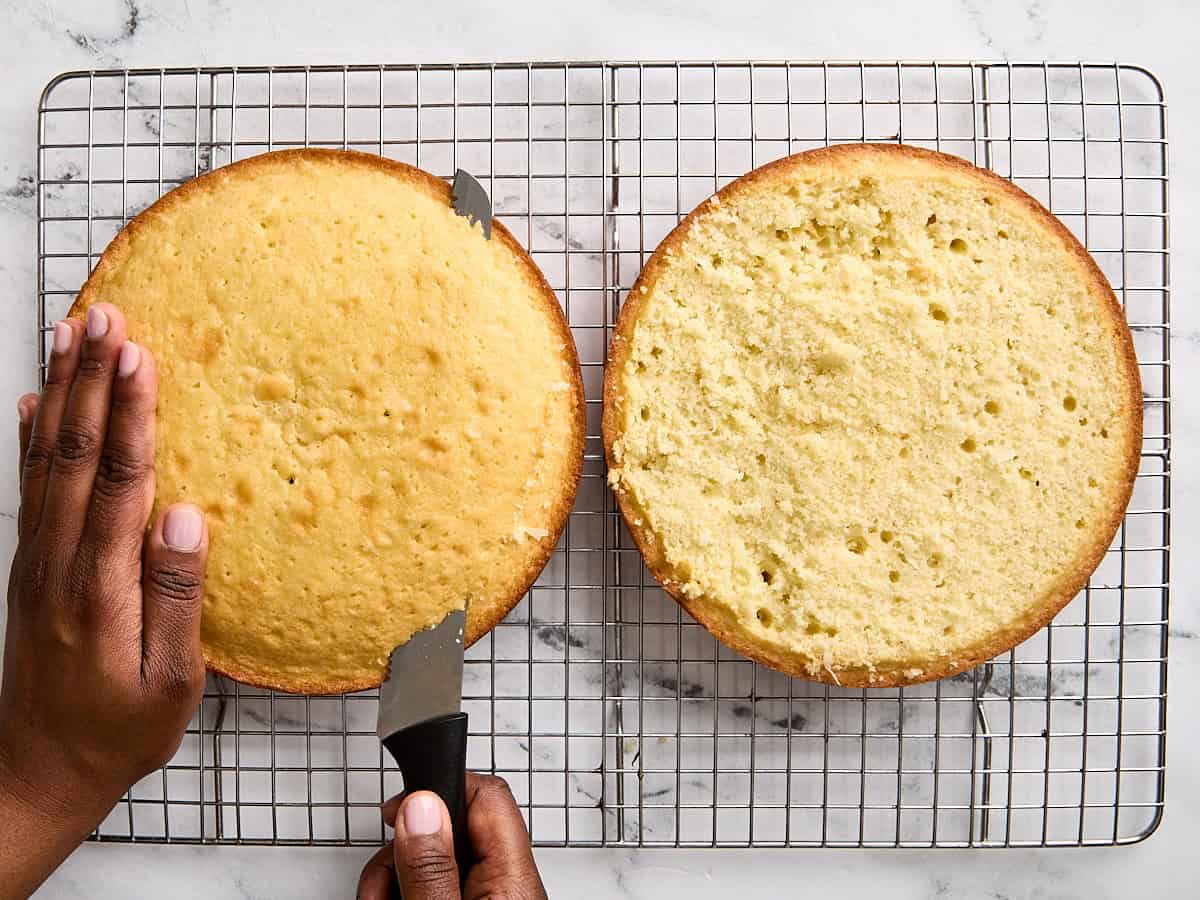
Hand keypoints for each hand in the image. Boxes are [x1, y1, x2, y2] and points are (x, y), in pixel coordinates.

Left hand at [0, 304, 209, 897]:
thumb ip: (178, 598)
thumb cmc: (117, 732)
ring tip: (71, 335)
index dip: (130, 413)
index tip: (138, 355)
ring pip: (46, 460)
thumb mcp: (171, 683)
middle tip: (104, 316)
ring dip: (62, 393)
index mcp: (100, 588)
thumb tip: (185, 517)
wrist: (36, 772)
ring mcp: (36, 563)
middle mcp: (59, 563)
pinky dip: (29, 438)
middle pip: (76, 454)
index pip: (120, 480)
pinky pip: (28, 488)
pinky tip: (33, 403)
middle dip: (92, 380)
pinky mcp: (28, 569)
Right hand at [358, 774, 546, 899]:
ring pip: (434, 859)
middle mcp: (506, 883)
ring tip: (378, 899)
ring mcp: (488, 897)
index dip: (439, 787)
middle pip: (451, 829)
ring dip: (396, 874)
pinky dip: (404, 892)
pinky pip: (435, 885)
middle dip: (403, 846)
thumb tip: (421, 807)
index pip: (487, 794)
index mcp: (514, 877)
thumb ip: (432, 867)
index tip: (399, 808)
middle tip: (381, 877)